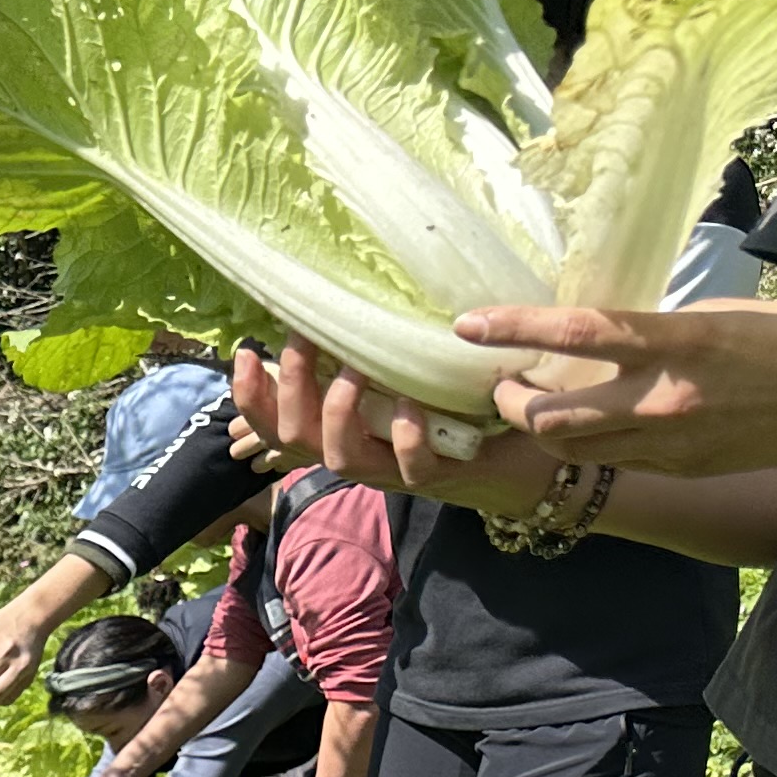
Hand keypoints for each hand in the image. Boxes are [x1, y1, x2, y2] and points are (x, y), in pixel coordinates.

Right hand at [230, 341, 555, 515]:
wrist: (529, 449)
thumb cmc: (466, 403)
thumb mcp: (411, 370)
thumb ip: (377, 353)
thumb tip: (347, 302)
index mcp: (344, 429)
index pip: (275, 421)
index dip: (251, 394)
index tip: (247, 351)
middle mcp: (359, 452)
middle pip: (294, 437)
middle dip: (288, 389)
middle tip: (303, 344)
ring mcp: (393, 468)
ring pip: (339, 456)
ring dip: (339, 411)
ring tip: (354, 370)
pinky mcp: (436, 474)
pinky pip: (408, 464)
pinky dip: (405, 433)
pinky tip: (412, 403)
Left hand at [462, 299, 776, 479]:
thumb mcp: (718, 315)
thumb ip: (654, 332)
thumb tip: (595, 338)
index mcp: (681, 341)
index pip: (577, 333)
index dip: (514, 330)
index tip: (467, 324)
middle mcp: (667, 399)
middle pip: (551, 417)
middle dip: (511, 403)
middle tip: (501, 381)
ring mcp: (673, 442)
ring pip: (573, 448)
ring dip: (540, 429)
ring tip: (533, 403)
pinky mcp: (684, 467)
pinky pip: (616, 460)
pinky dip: (589, 442)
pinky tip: (590, 422)